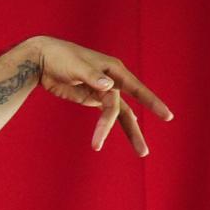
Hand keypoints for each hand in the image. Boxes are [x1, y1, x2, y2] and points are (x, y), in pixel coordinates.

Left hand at [28, 35, 173, 155]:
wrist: (42, 58)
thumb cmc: (60, 57)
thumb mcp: (76, 66)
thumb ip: (92, 76)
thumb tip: (109, 86)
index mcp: (114, 70)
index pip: (136, 89)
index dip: (152, 102)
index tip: (167, 115)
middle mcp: (112, 81)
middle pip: (125, 110)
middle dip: (133, 131)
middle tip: (144, 153)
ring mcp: (102, 91)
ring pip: (118, 115)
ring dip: (126, 133)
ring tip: (140, 152)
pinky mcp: (91, 98)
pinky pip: (107, 114)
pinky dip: (111, 125)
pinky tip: (122, 132)